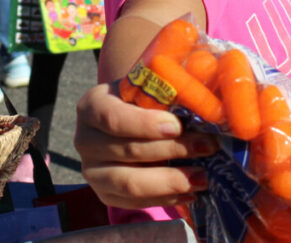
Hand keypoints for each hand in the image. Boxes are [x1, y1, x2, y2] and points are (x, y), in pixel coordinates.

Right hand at [74, 83, 216, 208]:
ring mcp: (91, 170)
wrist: (128, 120)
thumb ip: (166, 92)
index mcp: (91, 106)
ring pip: (130, 183)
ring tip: (202, 177)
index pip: (113, 118)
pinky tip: (190, 192)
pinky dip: (165, 199)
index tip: (177, 126)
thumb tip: (204, 105)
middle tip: (206, 147)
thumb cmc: (142, 100)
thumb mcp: (147, 88)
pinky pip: (135, 203)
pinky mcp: (104, 194)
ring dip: (170, 181)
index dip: (145, 124)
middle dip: (171, 150)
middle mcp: (84, 140)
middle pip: (128, 151)